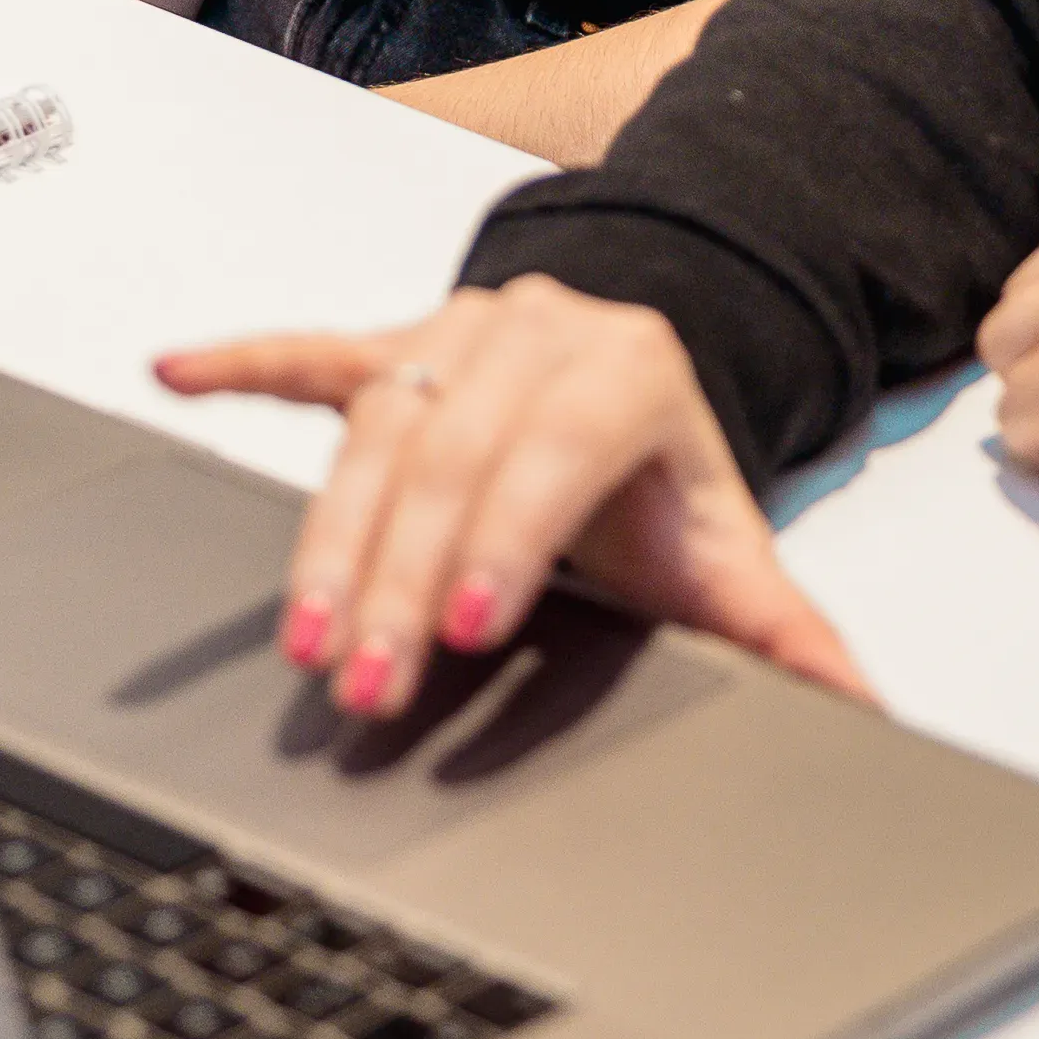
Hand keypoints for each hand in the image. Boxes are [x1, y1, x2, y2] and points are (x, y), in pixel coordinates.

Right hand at [156, 277, 869, 721]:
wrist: (629, 375)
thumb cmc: (660, 480)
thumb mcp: (727, 553)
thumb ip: (790, 637)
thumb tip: (862, 710)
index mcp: (625, 370)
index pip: (555, 453)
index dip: (508, 537)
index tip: (468, 625)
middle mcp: (534, 334)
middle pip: (450, 453)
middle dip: (401, 576)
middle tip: (364, 680)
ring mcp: (452, 328)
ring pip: (377, 425)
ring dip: (331, 536)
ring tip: (304, 636)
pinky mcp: (388, 342)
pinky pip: (310, 353)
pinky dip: (243, 364)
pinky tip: (176, 372)